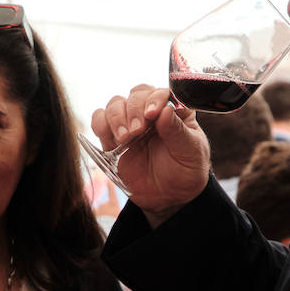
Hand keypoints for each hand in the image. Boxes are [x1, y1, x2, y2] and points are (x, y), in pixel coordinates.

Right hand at [90, 85, 209, 224]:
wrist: (168, 198)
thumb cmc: (185, 172)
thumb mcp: (190, 152)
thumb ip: (177, 132)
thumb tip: (165, 110)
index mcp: (174, 111)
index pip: (161, 92)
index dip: (154, 99)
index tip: (152, 114)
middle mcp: (151, 112)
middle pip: (136, 94)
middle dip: (134, 110)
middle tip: (137, 131)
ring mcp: (130, 123)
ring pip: (116, 104)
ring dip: (116, 117)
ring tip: (125, 138)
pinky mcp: (113, 138)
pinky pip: (99, 120)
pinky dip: (100, 125)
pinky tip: (112, 140)